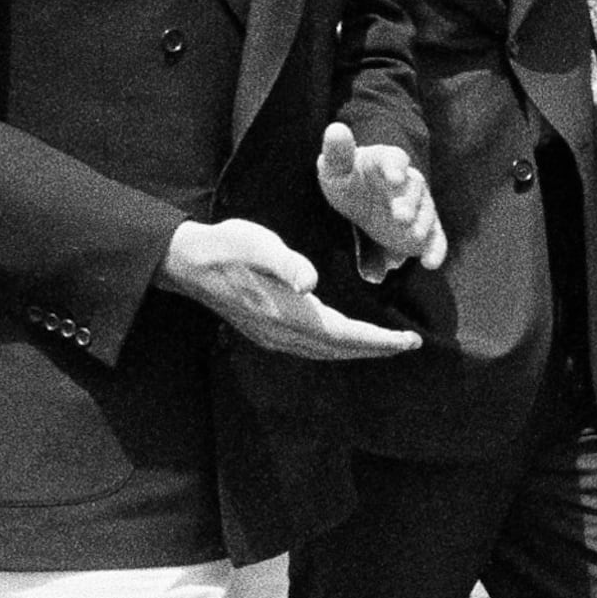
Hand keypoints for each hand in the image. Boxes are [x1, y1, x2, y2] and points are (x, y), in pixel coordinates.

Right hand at [160, 218, 419, 360]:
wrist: (188, 262)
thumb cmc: (228, 246)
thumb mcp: (258, 244)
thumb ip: (287, 263)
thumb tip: (309, 284)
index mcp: (288, 314)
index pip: (345, 335)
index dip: (379, 341)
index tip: (408, 341)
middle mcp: (282, 334)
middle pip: (340, 350)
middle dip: (376, 349)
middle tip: (408, 345)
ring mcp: (272, 338)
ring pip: (325, 353)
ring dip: (357, 351)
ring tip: (385, 345)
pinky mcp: (265, 333)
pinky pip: (311, 349)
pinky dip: (336, 347)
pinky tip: (344, 339)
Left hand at [320, 120, 447, 280]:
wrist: (363, 198)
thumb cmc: (349, 179)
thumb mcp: (336, 168)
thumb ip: (338, 151)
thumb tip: (336, 128)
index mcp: (387, 161)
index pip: (395, 159)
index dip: (395, 168)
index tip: (392, 178)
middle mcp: (408, 182)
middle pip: (413, 188)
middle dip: (408, 202)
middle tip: (400, 217)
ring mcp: (418, 206)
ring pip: (426, 212)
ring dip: (422, 224)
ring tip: (414, 238)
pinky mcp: (424, 228)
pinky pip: (435, 238)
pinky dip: (436, 249)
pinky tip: (430, 263)